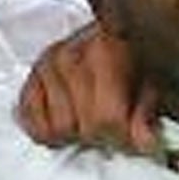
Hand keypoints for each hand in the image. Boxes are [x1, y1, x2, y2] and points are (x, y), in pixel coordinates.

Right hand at [16, 23, 158, 152]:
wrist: (103, 36)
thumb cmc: (130, 60)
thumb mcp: (148, 83)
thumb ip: (146, 114)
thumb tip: (146, 144)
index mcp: (104, 51)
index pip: (107, 118)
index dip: (122, 137)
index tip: (131, 138)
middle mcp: (69, 56)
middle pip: (84, 126)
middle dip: (101, 136)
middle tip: (112, 127)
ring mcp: (45, 67)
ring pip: (57, 129)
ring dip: (76, 134)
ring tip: (89, 120)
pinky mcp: (30, 80)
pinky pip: (33, 125)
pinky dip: (48, 132)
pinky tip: (66, 121)